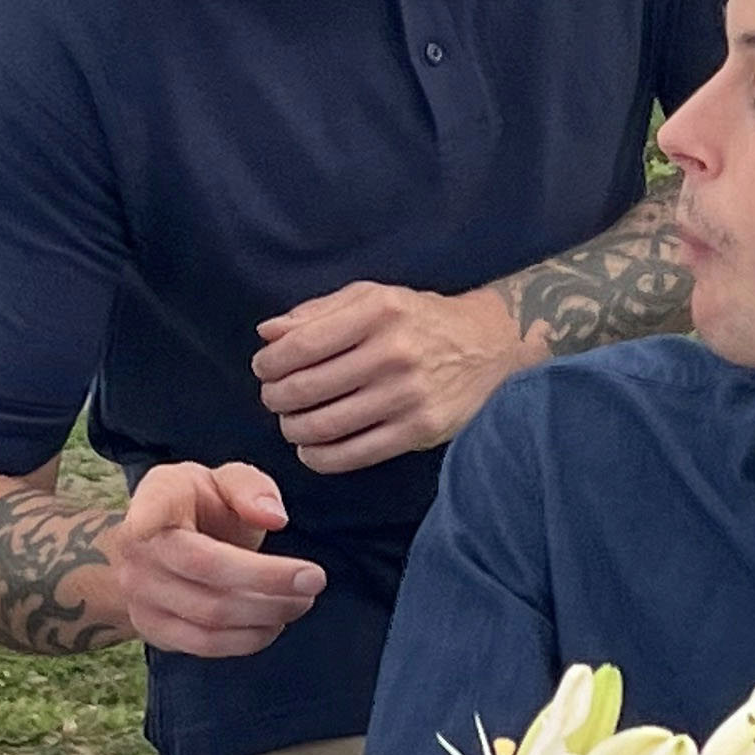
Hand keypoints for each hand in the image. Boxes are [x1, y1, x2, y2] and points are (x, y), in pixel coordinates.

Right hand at [107, 460, 325, 658]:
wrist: (157, 551)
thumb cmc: (197, 508)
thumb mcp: (221, 481)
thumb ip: (249, 487)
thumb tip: (274, 518)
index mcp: (157, 499)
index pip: (152, 508)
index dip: (151, 516)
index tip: (156, 523)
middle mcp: (138, 551)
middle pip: (207, 569)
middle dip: (269, 579)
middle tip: (315, 579)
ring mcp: (140, 595)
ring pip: (210, 614)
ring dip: (267, 612)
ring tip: (302, 602)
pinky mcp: (153, 630)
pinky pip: (205, 644)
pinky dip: (248, 639)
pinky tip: (274, 623)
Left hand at [253, 281, 527, 473]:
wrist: (490, 346)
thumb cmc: (419, 319)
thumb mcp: (372, 297)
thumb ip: (317, 312)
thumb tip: (267, 333)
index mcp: (378, 312)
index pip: (300, 346)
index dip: (270, 363)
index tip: (264, 369)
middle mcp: (393, 353)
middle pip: (306, 389)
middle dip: (276, 398)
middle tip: (275, 398)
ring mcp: (408, 396)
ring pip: (324, 426)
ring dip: (293, 429)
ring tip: (292, 423)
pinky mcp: (419, 431)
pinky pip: (353, 455)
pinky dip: (319, 458)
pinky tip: (312, 449)